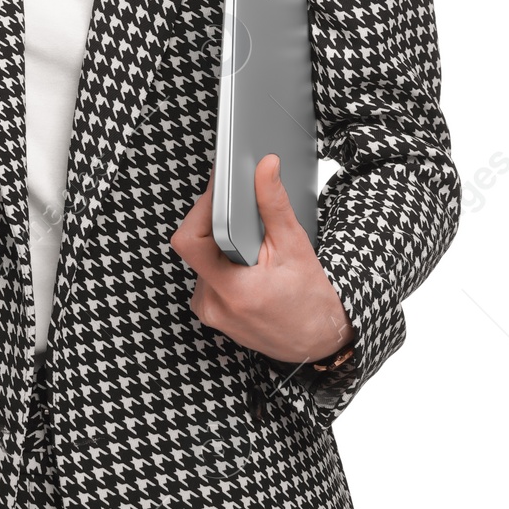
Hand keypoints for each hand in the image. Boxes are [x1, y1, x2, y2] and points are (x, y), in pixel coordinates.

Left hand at [170, 154, 352, 368]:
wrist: (318, 341)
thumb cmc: (311, 300)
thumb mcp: (295, 247)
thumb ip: (273, 204)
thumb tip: (265, 167)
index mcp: (233, 291)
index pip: (190, 241)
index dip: (201, 210)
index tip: (218, 192)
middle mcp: (213, 305)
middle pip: (194, 246)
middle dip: (217, 225)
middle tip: (245, 222)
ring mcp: (209, 311)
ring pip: (199, 258)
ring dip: (219, 246)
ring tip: (250, 251)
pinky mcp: (209, 312)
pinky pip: (204, 275)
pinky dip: (221, 263)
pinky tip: (245, 266)